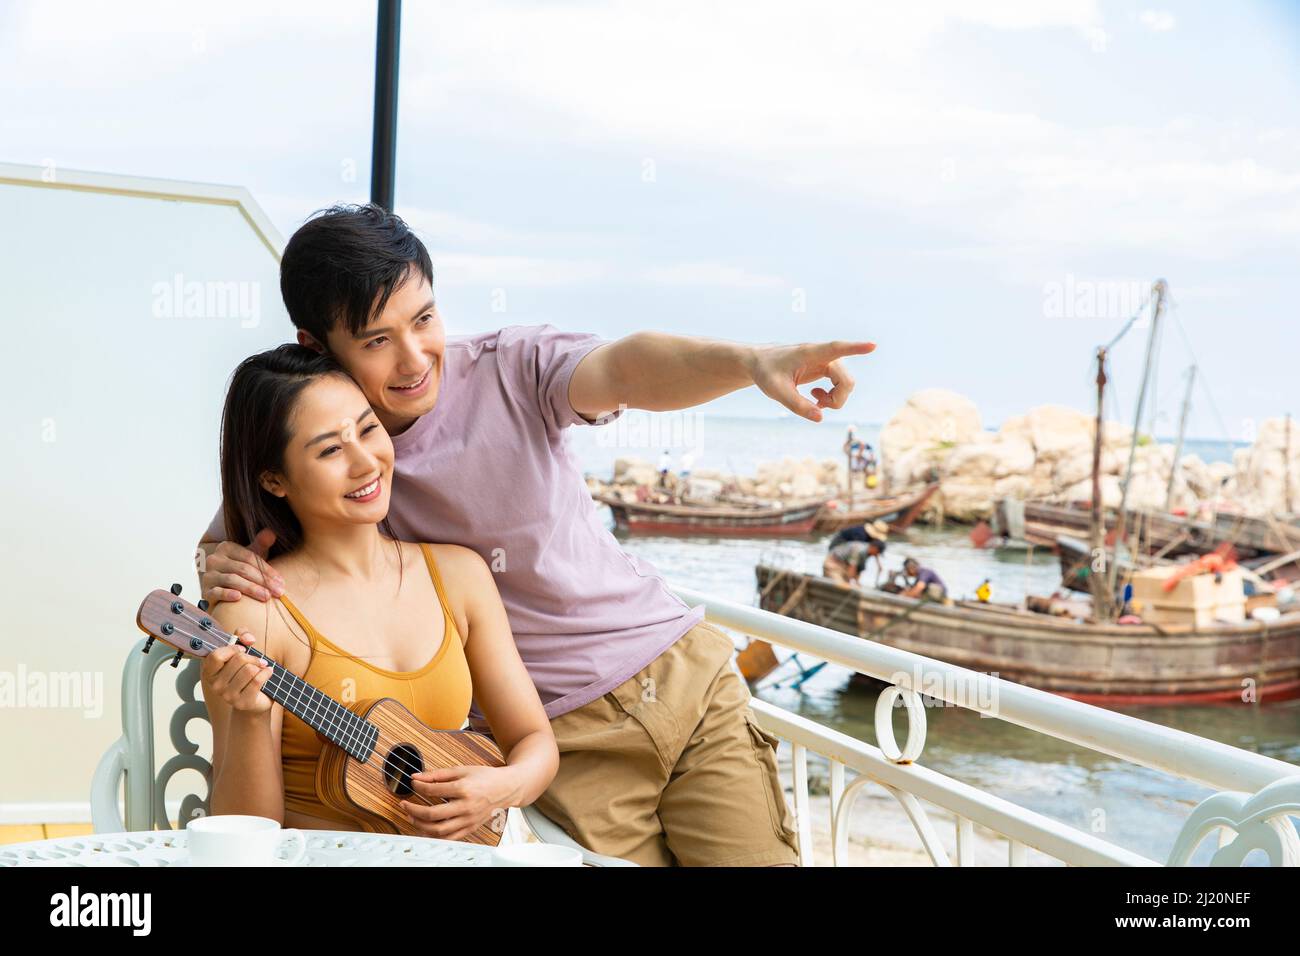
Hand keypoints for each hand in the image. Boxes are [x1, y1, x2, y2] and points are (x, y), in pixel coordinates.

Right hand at [199, 627, 275, 714]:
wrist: (254, 700)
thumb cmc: (245, 672)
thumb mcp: (241, 651)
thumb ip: (241, 635)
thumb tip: (249, 639)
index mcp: (209, 672)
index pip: (216, 655)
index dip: (233, 648)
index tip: (243, 649)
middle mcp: (215, 685)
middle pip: (238, 659)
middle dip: (252, 657)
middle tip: (257, 661)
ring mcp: (228, 696)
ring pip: (249, 670)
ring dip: (260, 666)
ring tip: (261, 669)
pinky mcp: (242, 702)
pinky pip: (258, 680)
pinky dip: (267, 673)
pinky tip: (268, 673)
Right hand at [200, 529, 283, 603]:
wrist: (222, 588)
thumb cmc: (241, 570)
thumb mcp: (251, 556)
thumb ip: (260, 544)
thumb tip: (271, 532)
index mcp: (226, 547)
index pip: (250, 558)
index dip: (267, 570)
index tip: (281, 581)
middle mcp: (214, 559)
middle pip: (243, 569)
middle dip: (263, 581)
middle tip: (278, 592)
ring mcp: (208, 575)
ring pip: (232, 580)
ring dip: (251, 589)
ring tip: (266, 597)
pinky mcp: (205, 591)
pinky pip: (216, 592)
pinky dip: (227, 594)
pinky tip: (238, 598)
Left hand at [398, 765, 521, 840]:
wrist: (505, 789)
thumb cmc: (485, 777)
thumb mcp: (462, 770)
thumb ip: (437, 774)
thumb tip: (416, 777)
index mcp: (464, 789)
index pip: (433, 790)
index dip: (419, 787)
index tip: (413, 784)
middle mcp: (466, 807)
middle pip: (433, 814)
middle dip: (414, 810)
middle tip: (404, 805)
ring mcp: (468, 820)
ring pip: (439, 830)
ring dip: (420, 825)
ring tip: (412, 817)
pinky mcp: (470, 828)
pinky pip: (448, 838)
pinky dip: (434, 835)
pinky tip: (425, 828)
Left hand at [749, 340, 875, 421]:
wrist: (760, 363)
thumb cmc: (766, 373)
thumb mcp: (776, 391)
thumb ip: (797, 405)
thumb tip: (820, 418)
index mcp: (809, 353)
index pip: (836, 349)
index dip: (854, 349)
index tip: (872, 345)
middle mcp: (822, 356)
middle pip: (846, 380)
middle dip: (838, 399)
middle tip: (818, 406)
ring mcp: (825, 362)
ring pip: (846, 384)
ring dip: (835, 399)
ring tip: (814, 401)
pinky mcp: (825, 369)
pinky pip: (840, 385)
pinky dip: (832, 396)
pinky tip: (816, 398)